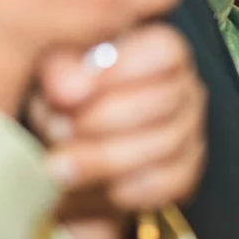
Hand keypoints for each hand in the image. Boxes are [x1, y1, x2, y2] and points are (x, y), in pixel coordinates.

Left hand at [35, 23, 208, 209]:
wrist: (66, 154)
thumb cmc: (63, 102)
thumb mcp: (50, 77)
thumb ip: (58, 71)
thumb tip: (66, 89)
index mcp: (154, 51)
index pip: (165, 49)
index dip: (124, 68)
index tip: (74, 91)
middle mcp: (182, 87)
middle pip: (164, 99)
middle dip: (104, 119)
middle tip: (57, 131)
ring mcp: (188, 131)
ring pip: (166, 143)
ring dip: (107, 158)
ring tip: (60, 166)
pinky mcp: (185, 172)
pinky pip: (173, 181)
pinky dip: (134, 189)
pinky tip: (102, 188)